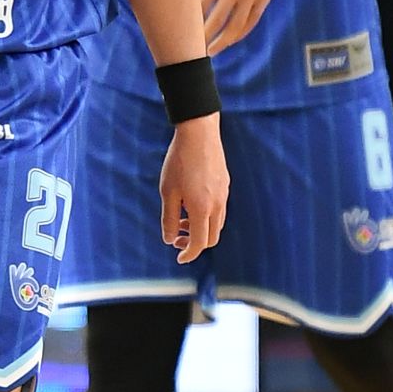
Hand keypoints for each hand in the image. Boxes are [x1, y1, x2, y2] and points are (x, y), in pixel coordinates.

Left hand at [157, 112, 228, 265]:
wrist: (199, 133)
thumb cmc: (179, 161)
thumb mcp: (167, 191)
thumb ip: (168, 218)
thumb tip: (169, 239)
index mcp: (202, 208)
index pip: (200, 243)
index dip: (189, 253)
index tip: (179, 258)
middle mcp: (217, 204)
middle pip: (212, 237)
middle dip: (195, 243)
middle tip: (176, 238)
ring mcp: (224, 194)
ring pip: (216, 223)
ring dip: (200, 228)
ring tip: (180, 219)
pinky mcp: (225, 184)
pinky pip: (219, 209)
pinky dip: (205, 215)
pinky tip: (190, 203)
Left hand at [196, 0, 284, 52]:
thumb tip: (190, 8)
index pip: (200, 7)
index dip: (191, 24)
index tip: (182, 35)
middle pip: (216, 21)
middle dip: (204, 39)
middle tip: (194, 51)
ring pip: (235, 27)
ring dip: (222, 43)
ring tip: (212, 52)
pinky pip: (251, 22)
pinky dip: (240, 34)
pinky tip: (230, 40)